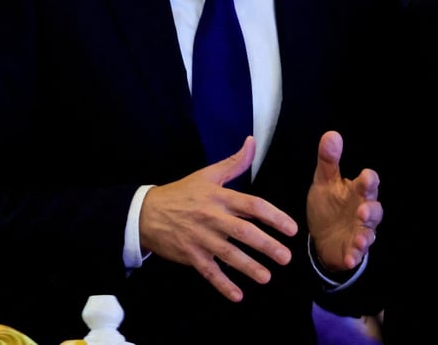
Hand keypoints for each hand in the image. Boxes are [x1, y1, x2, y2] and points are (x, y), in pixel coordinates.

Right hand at [139, 136, 297, 301]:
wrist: (146, 213)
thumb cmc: (182, 193)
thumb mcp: (207, 175)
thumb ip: (234, 162)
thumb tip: (252, 142)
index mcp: (219, 197)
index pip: (252, 205)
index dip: (273, 216)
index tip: (292, 229)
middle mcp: (212, 218)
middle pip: (243, 232)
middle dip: (266, 245)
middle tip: (286, 257)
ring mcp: (201, 238)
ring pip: (228, 254)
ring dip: (249, 267)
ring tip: (267, 277)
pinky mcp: (191, 255)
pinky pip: (209, 272)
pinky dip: (223, 285)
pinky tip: (238, 296)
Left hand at [306, 130, 381, 272]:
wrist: (321, 235)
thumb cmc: (329, 204)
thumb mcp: (324, 180)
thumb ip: (328, 160)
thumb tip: (331, 134)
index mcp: (357, 192)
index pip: (369, 184)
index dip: (369, 181)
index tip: (365, 177)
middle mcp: (362, 212)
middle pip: (374, 210)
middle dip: (371, 210)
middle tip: (362, 210)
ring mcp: (359, 232)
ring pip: (368, 234)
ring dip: (364, 236)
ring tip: (358, 237)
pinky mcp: (351, 250)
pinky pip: (356, 254)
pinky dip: (354, 256)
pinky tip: (349, 257)